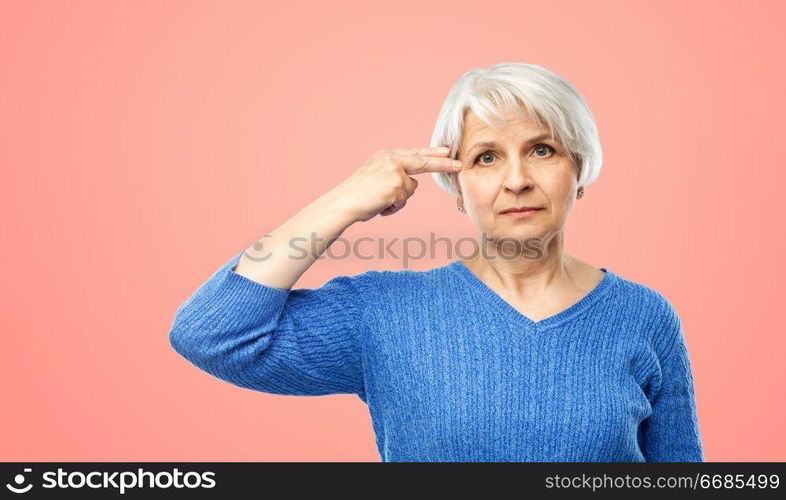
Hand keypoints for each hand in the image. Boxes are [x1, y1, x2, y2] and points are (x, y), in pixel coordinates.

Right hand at [325, 146, 461, 221]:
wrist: (342, 204)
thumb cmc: (357, 197)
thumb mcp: (377, 179)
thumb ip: (396, 177)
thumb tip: (414, 185)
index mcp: (385, 156)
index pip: (414, 153)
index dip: (432, 153)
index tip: (447, 150)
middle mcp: (390, 159)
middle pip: (423, 161)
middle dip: (443, 164)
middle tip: (459, 164)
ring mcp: (394, 171)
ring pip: (411, 190)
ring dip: (398, 201)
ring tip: (379, 202)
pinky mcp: (396, 185)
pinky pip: (404, 201)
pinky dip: (393, 208)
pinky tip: (378, 206)